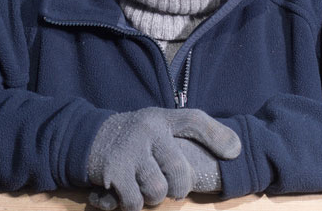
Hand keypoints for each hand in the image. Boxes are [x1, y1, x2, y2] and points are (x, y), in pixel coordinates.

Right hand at [86, 107, 239, 210]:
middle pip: (179, 173)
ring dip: (151, 197)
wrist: (85, 137)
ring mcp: (129, 150)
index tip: (234, 152)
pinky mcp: (112, 171)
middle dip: (177, 188)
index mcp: (162, 119)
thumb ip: (190, 134)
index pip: (194, 121)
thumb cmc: (133, 138)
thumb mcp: (159, 126)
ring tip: (142, 185)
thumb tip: (236, 150)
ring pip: (157, 191)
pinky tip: (123, 190)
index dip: (218, 136)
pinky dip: (131, 204)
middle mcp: (147, 130)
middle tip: (169, 187)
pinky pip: (135, 203)